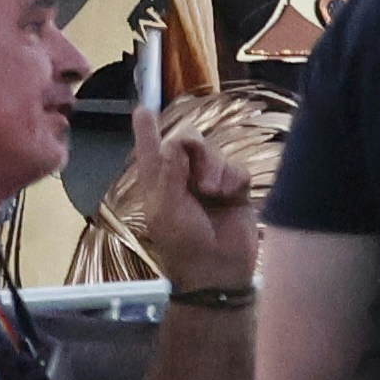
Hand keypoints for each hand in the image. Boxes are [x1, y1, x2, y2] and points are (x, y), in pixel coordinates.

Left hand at [124, 125, 261, 293]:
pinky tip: (231, 198)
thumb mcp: (165, 206)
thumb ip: (169, 168)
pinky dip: (233, 180)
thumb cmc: (183, 244)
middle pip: (188, 140)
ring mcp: (210, 182)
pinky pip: (236, 168)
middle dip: (193, 151)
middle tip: (197, 177)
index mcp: (158, 181)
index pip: (150, 149)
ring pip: (214, 153)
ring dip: (213, 169)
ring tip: (213, 195)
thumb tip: (179, 140)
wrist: (219, 270)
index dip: (146, 129)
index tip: (143, 109)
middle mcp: (183, 177)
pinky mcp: (235, 189)